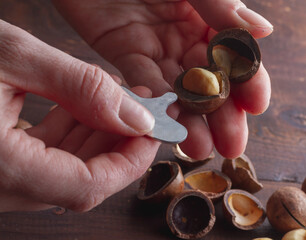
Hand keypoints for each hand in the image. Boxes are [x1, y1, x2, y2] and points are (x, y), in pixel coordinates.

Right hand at [0, 20, 159, 211]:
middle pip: (84, 179)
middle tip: (141, 109)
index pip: (88, 187)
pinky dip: (73, 135)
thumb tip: (135, 117)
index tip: (153, 132)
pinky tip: (85, 108)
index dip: (130, 162)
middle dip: (119, 143)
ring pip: (68, 169)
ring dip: (99, 137)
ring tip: (117, 101)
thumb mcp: (11, 57)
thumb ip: (80, 88)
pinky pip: (46, 159)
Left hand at [53, 0, 272, 159]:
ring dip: (191, 122)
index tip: (256, 106)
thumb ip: (220, 6)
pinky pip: (144, 84)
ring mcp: (159, 49)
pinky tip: (168, 126)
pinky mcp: (128, 55)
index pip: (236, 55)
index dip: (248, 81)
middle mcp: (187, 38)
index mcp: (210, 16)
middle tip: (232, 146)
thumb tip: (262, 33)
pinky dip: (156, 104)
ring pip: (179, 92)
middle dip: (223, 116)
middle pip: (211, 83)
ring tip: (202, 150)